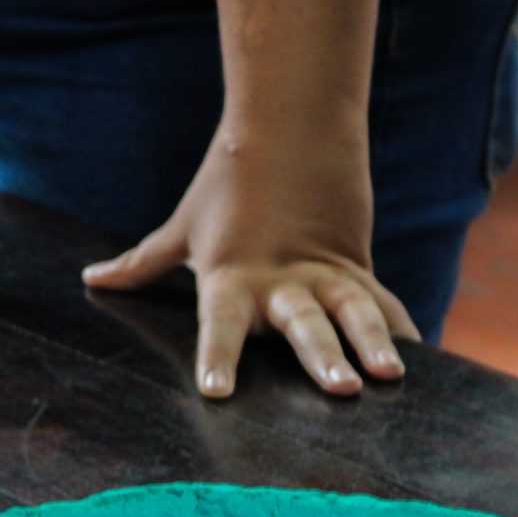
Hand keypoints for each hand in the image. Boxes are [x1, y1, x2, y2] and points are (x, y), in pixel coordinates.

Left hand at [82, 120, 417, 398]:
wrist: (290, 125)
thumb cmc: (227, 183)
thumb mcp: (183, 227)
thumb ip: (142, 264)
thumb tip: (93, 279)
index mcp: (232, 276)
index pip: (219, 323)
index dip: (218, 356)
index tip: (216, 391)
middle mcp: (281, 281)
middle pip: (302, 323)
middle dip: (322, 357)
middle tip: (340, 390)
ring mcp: (324, 273)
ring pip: (353, 310)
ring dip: (373, 342)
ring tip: (391, 374)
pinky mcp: (356, 265)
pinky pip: (382, 302)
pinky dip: (401, 330)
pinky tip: (424, 363)